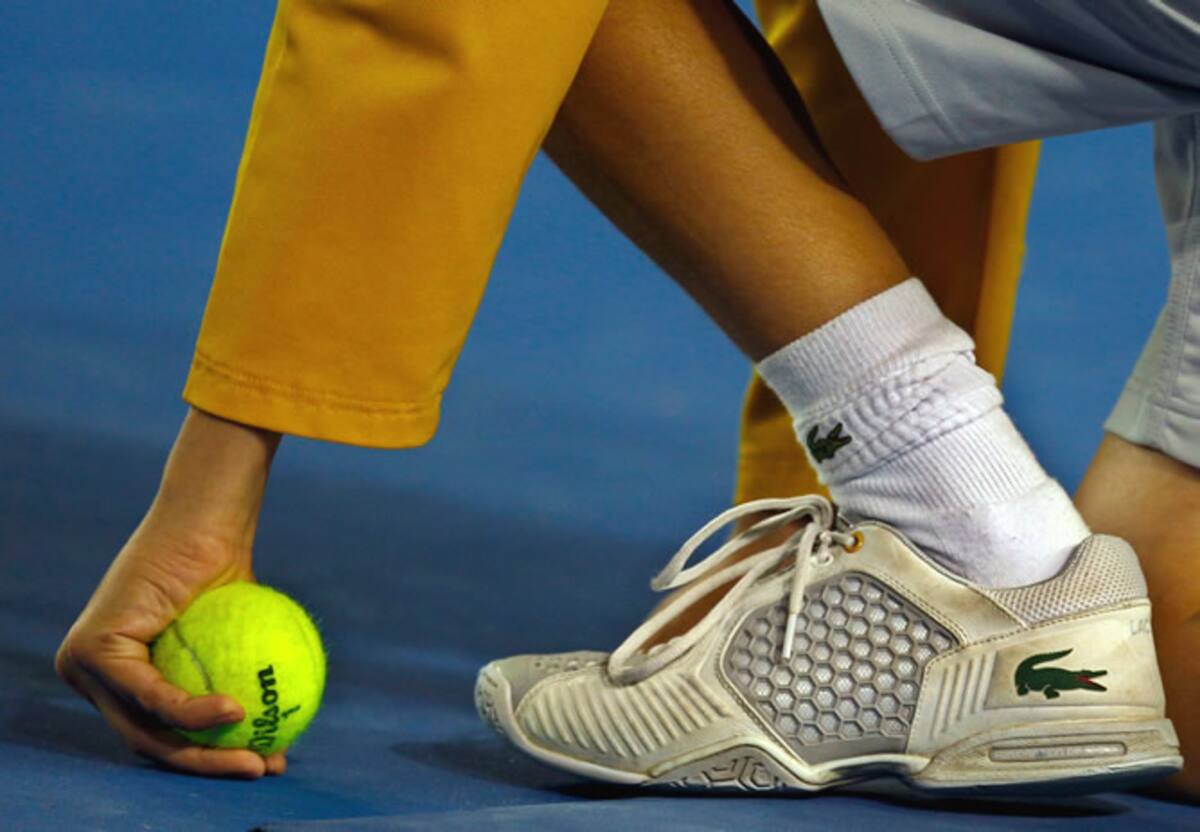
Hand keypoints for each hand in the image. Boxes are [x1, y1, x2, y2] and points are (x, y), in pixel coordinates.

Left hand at [56, 408, 284, 777]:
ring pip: (149, 729)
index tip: (269, 759)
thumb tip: (285, 731)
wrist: (206, 520)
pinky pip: (152, 696)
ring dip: (207, 750)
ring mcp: (84, 665)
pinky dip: (195, 710)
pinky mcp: (91, 651)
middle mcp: (91, 677)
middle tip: (264, 766)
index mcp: (120, 678)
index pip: (164, 734)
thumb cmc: (229, 569)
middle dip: (212, 767)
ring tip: (259, 754)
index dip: (216, 759)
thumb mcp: (240, 638)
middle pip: (154, 741)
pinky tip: (237, 711)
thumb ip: (243, 683)